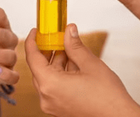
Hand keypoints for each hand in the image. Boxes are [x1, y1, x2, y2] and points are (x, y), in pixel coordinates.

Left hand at [25, 24, 139, 116]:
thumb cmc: (107, 96)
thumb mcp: (90, 64)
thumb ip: (75, 46)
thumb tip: (68, 30)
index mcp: (50, 84)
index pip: (32, 58)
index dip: (32, 42)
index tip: (35, 31)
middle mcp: (46, 97)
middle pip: (39, 68)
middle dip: (47, 52)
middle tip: (56, 38)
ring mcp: (52, 105)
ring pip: (47, 78)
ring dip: (56, 63)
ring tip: (71, 51)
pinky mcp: (59, 109)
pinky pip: (53, 88)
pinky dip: (60, 75)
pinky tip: (74, 66)